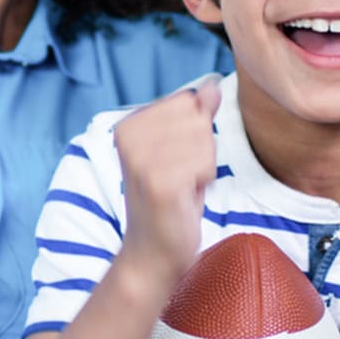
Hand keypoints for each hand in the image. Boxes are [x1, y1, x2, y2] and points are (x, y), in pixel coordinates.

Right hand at [109, 75, 221, 287]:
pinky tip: (183, 198)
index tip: (176, 161)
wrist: (152, 254)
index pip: (189, 101)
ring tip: (181, 188)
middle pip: (198, 119)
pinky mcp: (158, 182)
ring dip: (202, 169)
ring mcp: (140, 159)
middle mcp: (128, 136)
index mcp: (128, 124)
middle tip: (180, 178)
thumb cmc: (171, 201)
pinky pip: (205, 163)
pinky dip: (202, 184)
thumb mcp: (183, 150)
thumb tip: (211, 84)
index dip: (194, 134)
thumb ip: (196, 115)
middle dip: (201, 151)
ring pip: (204, 140)